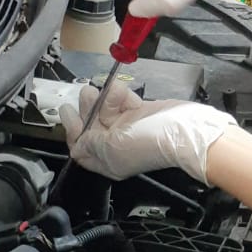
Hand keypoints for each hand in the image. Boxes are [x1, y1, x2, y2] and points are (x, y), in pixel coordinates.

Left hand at [60, 81, 236, 182]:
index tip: (68, 113)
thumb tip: (76, 145)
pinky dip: (122, 95)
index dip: (73, 131)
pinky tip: (127, 95)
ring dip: (105, 97)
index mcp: (108, 161)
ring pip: (106, 109)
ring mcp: (129, 128)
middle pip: (92, 125)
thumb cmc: (150, 142)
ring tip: (107, 90)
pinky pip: (123, 101)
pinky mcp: (140, 113)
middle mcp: (116, 145)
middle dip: (87, 108)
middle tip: (86, 92)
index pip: (82, 148)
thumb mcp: (111, 147)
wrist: (183, 130)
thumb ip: (89, 145)